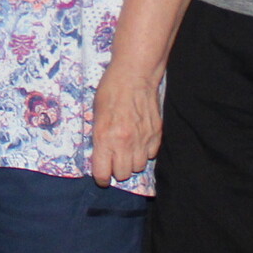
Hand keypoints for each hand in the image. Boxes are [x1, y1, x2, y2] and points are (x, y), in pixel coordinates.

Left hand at [90, 69, 161, 186]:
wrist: (134, 75)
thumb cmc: (110, 90)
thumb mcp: (96, 114)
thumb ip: (99, 137)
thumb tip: (102, 155)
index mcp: (104, 137)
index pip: (103, 173)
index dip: (101, 177)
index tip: (102, 174)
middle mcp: (124, 142)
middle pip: (122, 174)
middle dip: (117, 169)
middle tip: (115, 159)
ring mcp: (142, 139)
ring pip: (139, 167)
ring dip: (132, 161)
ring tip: (128, 149)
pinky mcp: (156, 134)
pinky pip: (151, 155)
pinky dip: (145, 151)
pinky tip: (140, 140)